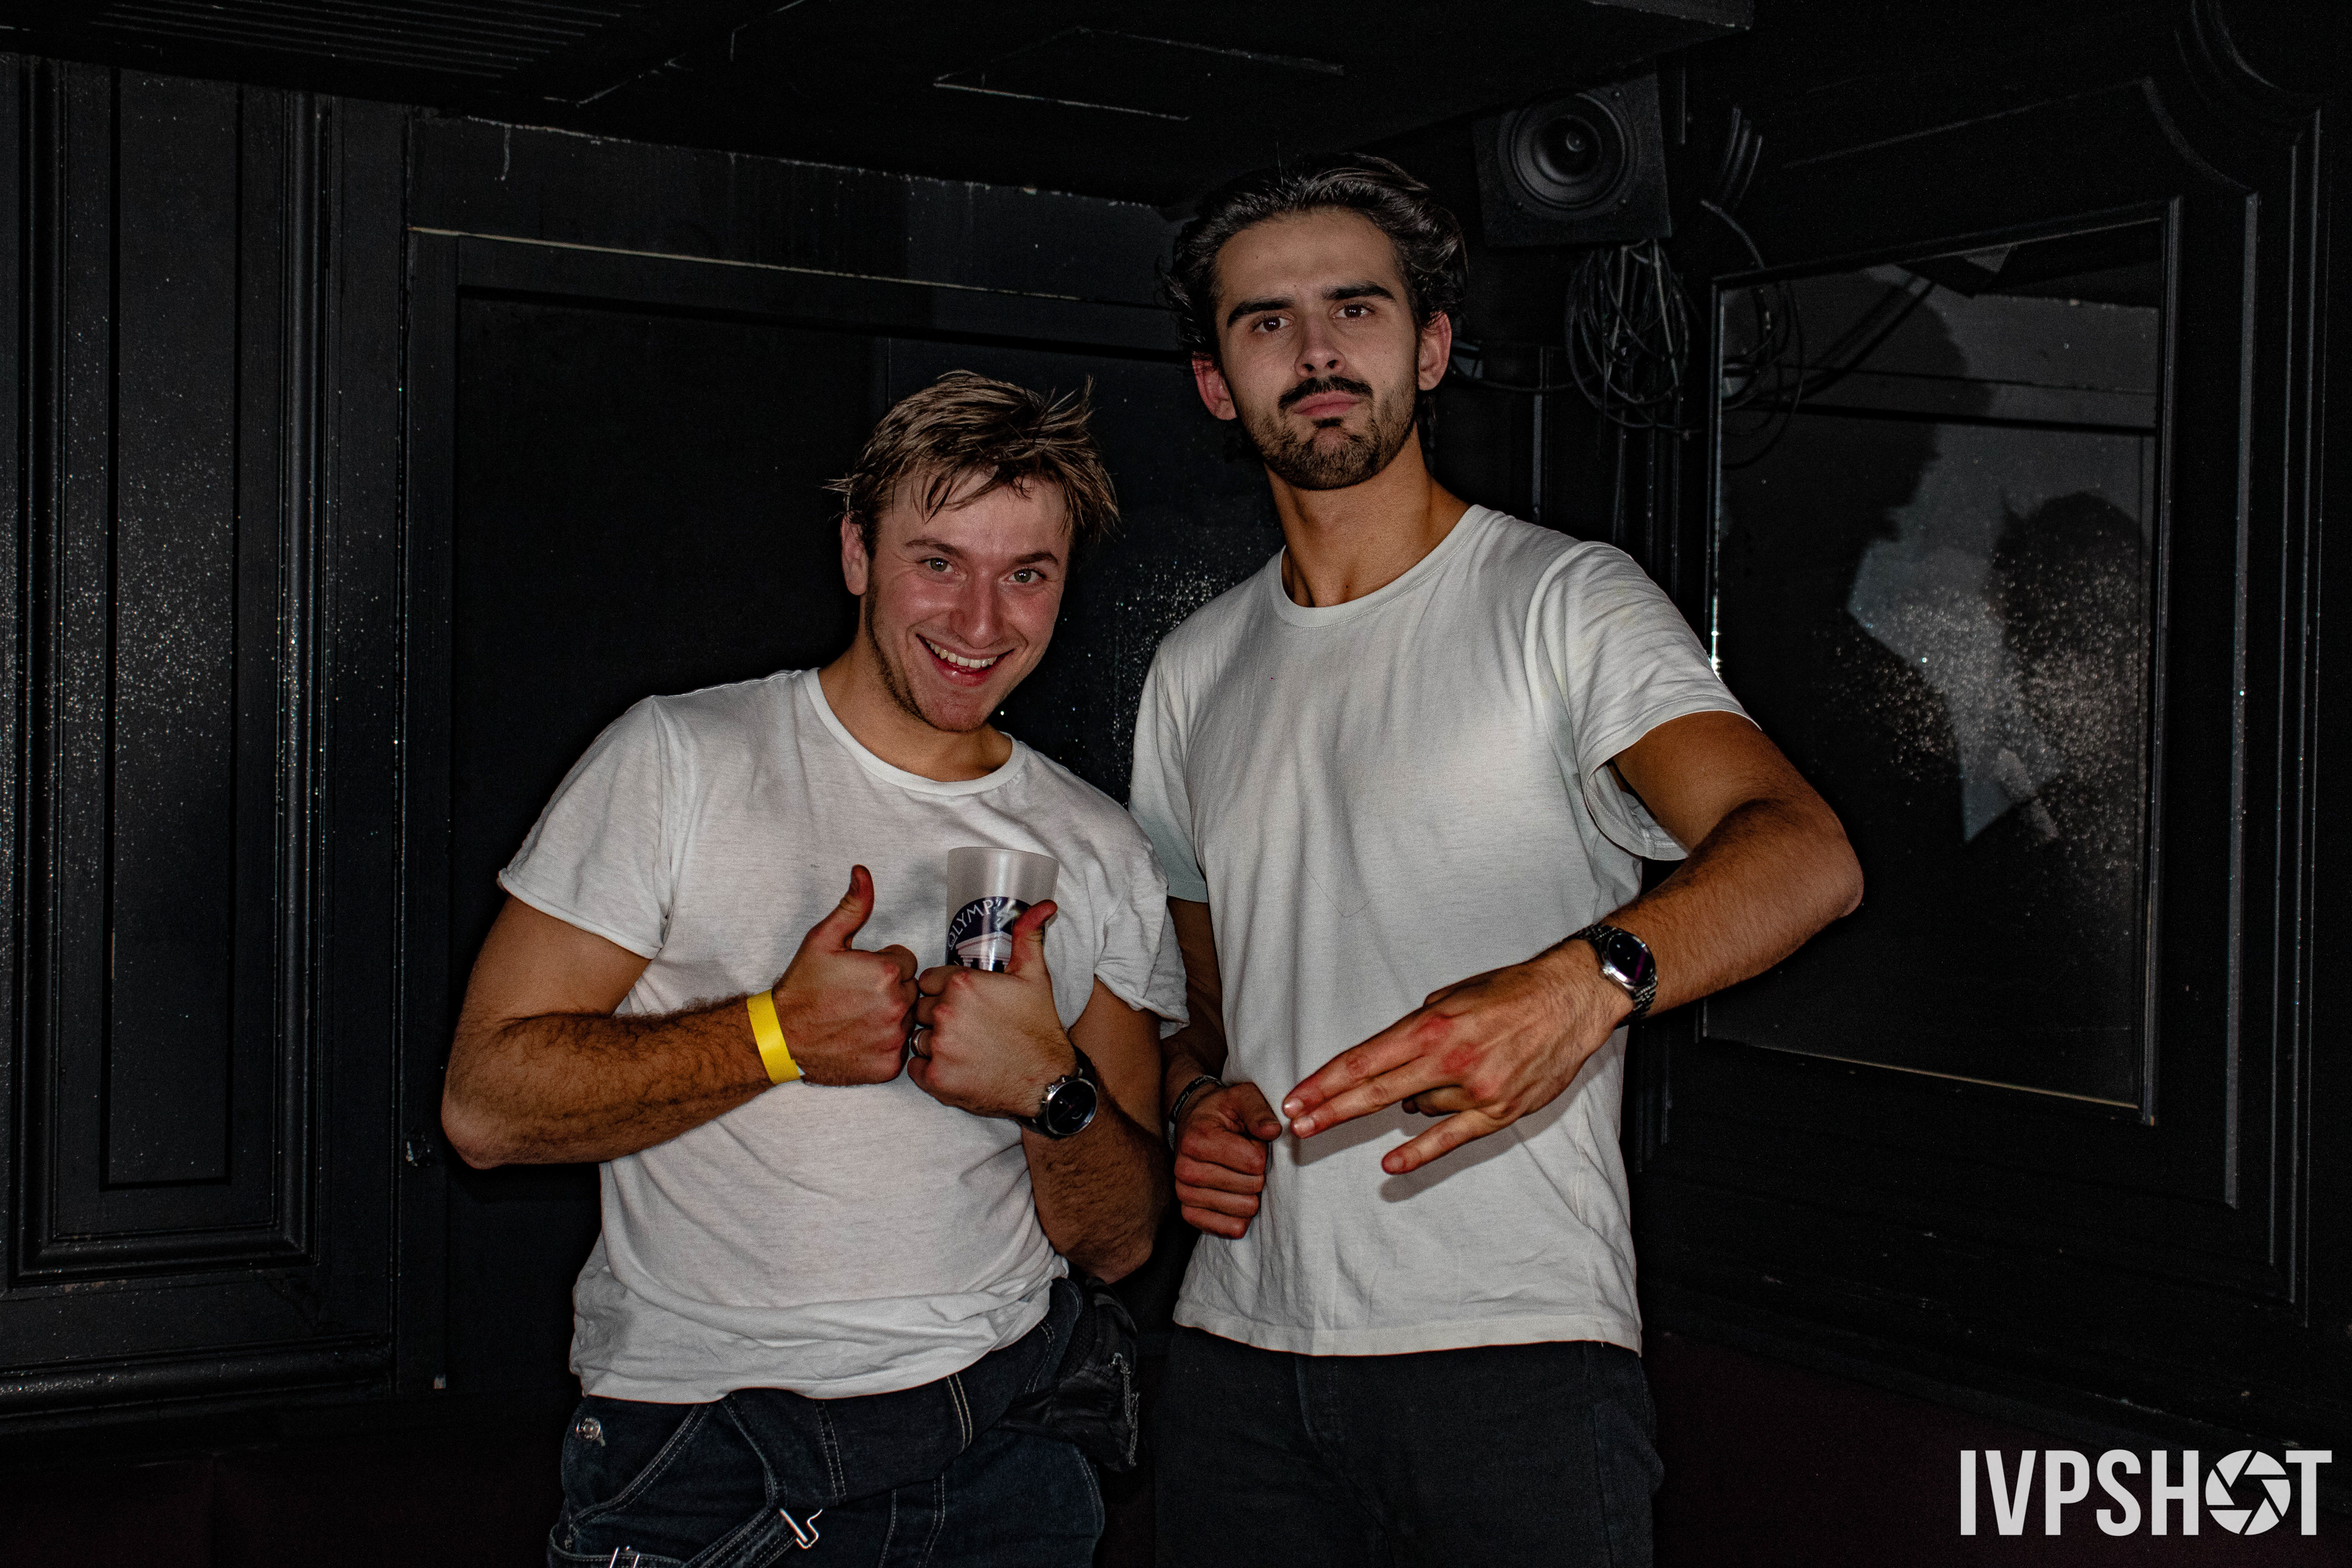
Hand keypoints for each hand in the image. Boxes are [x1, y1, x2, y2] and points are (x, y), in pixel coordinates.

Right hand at [769, 865, 918, 1085]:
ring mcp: (894, 1039)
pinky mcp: (888, 1065)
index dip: (883, 965)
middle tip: (856, 996)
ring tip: (857, 1017)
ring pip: (907, 1019)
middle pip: (911, 990)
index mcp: (887, 973)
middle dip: (889, 990)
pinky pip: (900, 1049)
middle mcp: (896, 1007)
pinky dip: (885, 1045)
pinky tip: (860, 1039)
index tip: (860, 975)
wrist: (780, 1037)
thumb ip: (852, 906)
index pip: (907, 962)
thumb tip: (863, 874)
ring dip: (890, 1017)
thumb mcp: (823, 939)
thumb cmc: (801, 989)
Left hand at [908, 901, 1072, 1119]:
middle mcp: (945, 1012)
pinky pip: (916, 1068)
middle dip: (939, 1017)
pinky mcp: (937, 1079)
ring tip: (965, 1050)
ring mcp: (940, 1047)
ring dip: (934, 1044)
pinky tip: (957, 1068)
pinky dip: (931, 1070)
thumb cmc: (1039, 1028)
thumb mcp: (1035, 976)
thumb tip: (1043, 904)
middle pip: (921, 1009)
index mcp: (962, 984)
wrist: (1047, 1082)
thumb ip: (1028, 935)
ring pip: (917, 1038)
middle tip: (969, 1029)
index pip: (929, 981)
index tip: (966, 1005)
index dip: (946, 993)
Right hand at [1171, 1081, 1280, 1238]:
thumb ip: (1259, 1110)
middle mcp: (1185, 1169)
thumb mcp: (1242, 1097)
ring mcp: (1184, 1193)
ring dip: (1250, 1193)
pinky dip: (1241, 1217)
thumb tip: (1273, 1131)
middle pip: (1251, 1187)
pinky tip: (1237, 1198)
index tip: (1249, 1141)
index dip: (1262, 1152)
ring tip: (1237, 1174)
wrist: (1193, 1121)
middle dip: (1257, 1173)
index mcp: (1197, 1139)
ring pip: (1243, 1210)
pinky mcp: (1188, 1213)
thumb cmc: (1223, 1110)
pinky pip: (1228, 1229)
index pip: (1254, 1162)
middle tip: (1244, 1159)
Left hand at [1281, 943, 1629, 1174]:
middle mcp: (1449, 1059)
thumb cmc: (1511, 992)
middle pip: (1374, 1091)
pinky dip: (1419, 1153)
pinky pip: (1450, 1138)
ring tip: (1452, 1068)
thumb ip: (1417, 1028)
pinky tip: (1390, 1165)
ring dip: (1416, 1097)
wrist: (1571, 1000)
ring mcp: (1474, 1090)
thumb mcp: (1453, 994)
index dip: (1326, 1082)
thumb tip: (1389, 1063)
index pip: (1365, 1060)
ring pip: (1418, 1107)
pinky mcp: (1499, 1111)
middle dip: (1331, 1109)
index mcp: (1432, 1025)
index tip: (1297, 1098)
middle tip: (1299, 1125)